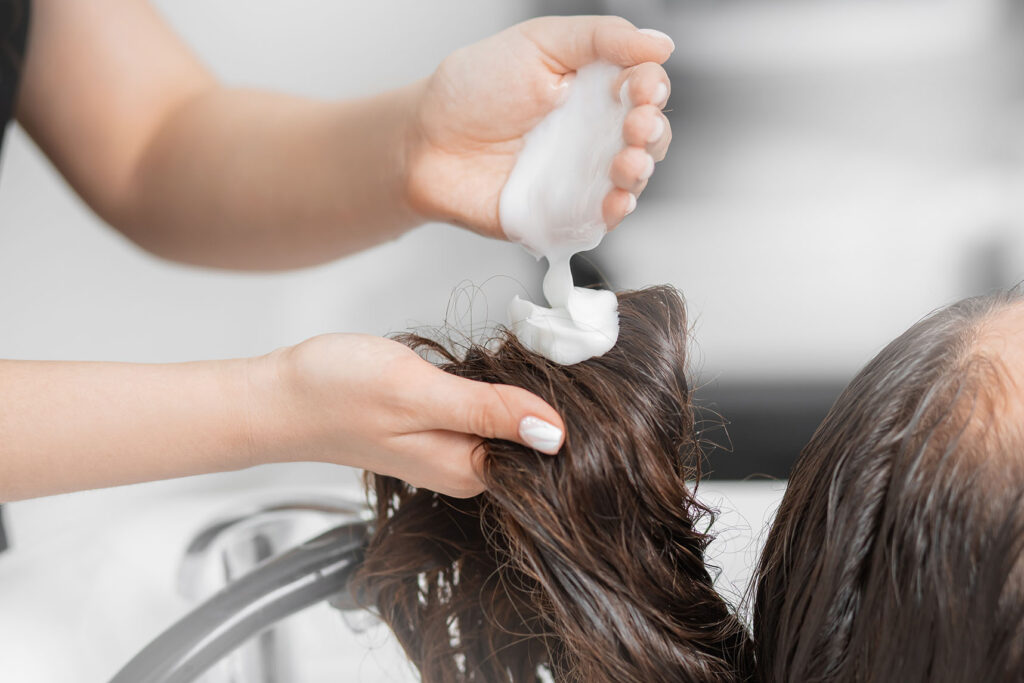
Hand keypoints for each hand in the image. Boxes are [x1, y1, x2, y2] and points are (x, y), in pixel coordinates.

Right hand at [251, 334, 563, 497]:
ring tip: (525, 349)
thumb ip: (486, 413)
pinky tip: (492, 364)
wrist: (279, 395)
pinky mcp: (438, 428)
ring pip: (511, 420)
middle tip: (550, 345)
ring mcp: (451, 449)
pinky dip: (495, 385)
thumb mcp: (418, 394)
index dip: (566, 408)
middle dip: (548, 393)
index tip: (571, 365)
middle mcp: (464, 467)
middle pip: (534, 436)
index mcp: (468, 470)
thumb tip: (556, 433)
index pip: (547, 451)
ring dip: (522, 386)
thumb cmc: (335, 394)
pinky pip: (485, 411)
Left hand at [404, 15, 673, 237]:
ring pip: (632, 178)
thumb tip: (660, 44)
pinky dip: (615, 212)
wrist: (427, 142)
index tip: (641, 88)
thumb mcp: (540, 42)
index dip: (651, 89)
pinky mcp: (564, 213)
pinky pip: (601, 219)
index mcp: (594, 88)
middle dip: (652, 132)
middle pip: (649, 136)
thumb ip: (601, 38)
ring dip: (640, 171)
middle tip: (636, 125)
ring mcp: (581, 175)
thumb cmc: (473, 90)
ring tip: (627, 162)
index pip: (644, 88)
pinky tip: (615, 199)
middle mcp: (594, 132)